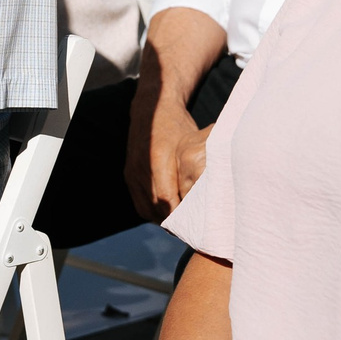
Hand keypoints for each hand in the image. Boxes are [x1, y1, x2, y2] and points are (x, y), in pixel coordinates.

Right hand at [129, 98, 208, 222]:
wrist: (152, 108)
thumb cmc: (178, 126)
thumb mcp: (192, 143)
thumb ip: (197, 167)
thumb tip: (211, 192)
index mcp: (158, 158)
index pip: (167, 198)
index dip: (179, 215)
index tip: (194, 224)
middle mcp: (142, 167)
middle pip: (156, 206)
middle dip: (173, 221)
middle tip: (190, 231)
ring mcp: (133, 172)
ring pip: (146, 208)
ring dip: (162, 219)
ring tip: (179, 227)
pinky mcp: (129, 175)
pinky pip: (138, 202)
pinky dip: (151, 213)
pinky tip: (166, 216)